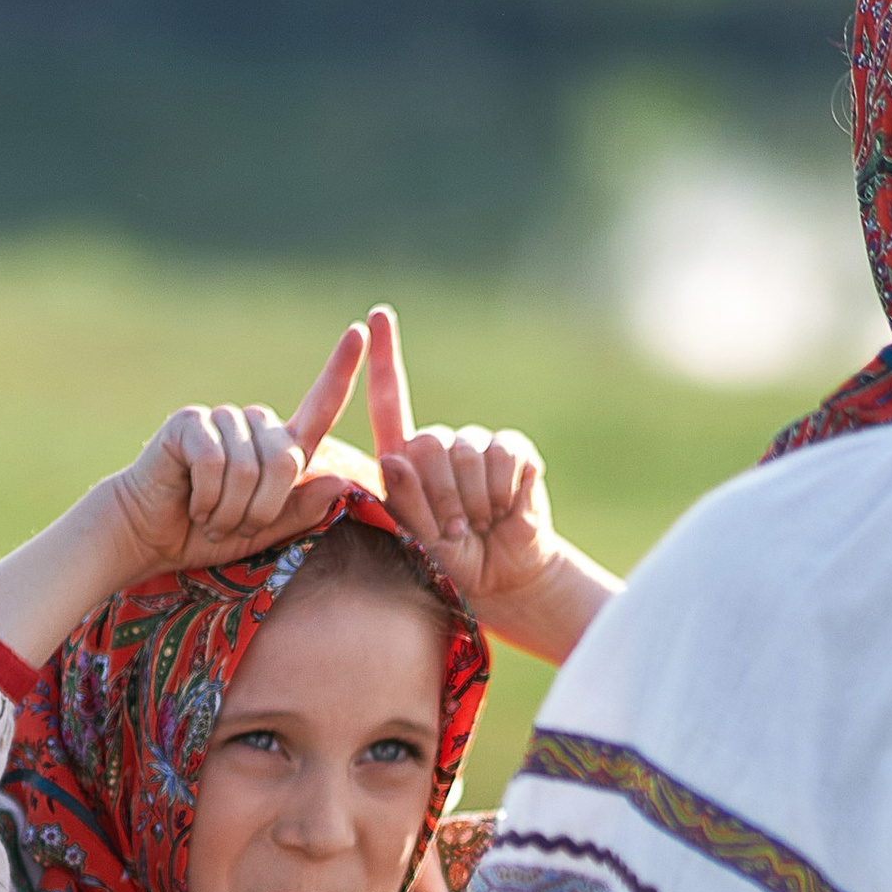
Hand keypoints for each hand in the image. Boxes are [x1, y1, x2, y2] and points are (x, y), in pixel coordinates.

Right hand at [96, 324, 367, 584]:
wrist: (149, 535)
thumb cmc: (208, 534)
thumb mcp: (264, 532)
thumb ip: (300, 510)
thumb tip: (340, 480)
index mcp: (279, 448)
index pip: (319, 407)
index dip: (340, 370)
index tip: (359, 331)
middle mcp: (254, 426)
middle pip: (285, 459)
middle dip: (262, 509)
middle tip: (232, 526)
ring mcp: (222, 420)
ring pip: (248, 467)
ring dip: (230, 510)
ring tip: (210, 518)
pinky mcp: (190, 423)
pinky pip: (214, 462)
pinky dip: (206, 497)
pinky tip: (192, 503)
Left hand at [363, 307, 616, 659]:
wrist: (505, 576)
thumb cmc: (452, 563)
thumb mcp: (418, 542)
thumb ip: (404, 503)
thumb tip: (393, 456)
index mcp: (406, 459)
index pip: (390, 400)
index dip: (384, 357)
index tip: (376, 316)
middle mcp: (440, 444)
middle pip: (426, 444)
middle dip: (438, 497)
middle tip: (455, 531)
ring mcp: (478, 444)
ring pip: (465, 454)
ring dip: (472, 502)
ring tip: (479, 525)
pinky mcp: (514, 451)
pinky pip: (502, 456)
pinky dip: (502, 491)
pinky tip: (505, 509)